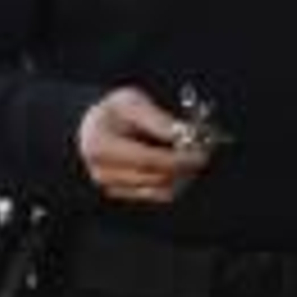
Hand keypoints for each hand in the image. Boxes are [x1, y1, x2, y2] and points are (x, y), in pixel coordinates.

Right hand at [77, 87, 208, 204]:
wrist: (91, 125)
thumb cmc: (112, 111)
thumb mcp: (132, 102)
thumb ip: (157, 119)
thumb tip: (183, 133)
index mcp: (102, 146)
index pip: (148, 160)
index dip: (178, 159)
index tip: (201, 152)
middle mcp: (103, 172)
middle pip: (156, 178)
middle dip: (185, 167)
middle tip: (204, 151)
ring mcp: (111, 186)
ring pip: (159, 191)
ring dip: (182, 175)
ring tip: (192, 156)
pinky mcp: (121, 194)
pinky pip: (156, 195)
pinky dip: (173, 182)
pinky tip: (180, 166)